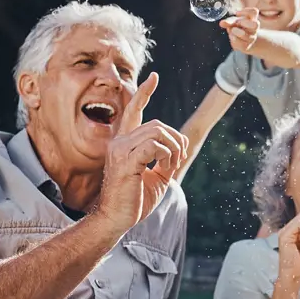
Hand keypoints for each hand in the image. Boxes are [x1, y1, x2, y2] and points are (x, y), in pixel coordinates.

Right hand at [96, 72, 188, 234]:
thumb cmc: (134, 200)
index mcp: (126, 143)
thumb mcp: (157, 177)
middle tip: (178, 160)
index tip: (154, 77)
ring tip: (171, 166)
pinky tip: (165, 168)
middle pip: (157, 124)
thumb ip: (167, 159)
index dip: (144, 93)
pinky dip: (167, 155)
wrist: (117, 220)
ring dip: (173, 148)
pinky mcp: (125, 161)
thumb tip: (182, 146)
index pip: (134, 110)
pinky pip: (154, 146)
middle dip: (176, 140)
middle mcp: (120, 141)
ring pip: (157, 132)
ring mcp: (120, 149)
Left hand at [219, 7, 259, 51]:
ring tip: (231, 30)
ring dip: (237, 32)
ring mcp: (251, 38)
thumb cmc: (238, 27)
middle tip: (238, 22)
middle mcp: (254, 29)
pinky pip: (241, 45)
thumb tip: (221, 23)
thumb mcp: (234, 22)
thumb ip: (229, 22)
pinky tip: (232, 37)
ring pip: (247, 36)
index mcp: (252, 19)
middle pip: (255, 25)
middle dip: (246, 23)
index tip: (237, 13)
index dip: (245, 11)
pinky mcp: (247, 46)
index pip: (254, 12)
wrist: (243, 40)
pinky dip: (235, 40)